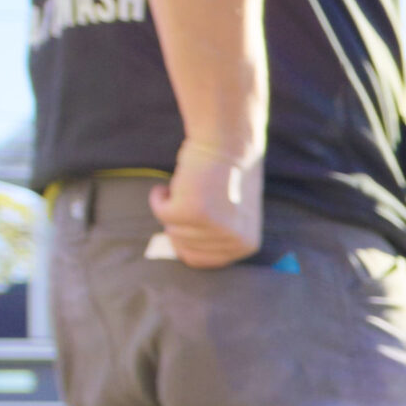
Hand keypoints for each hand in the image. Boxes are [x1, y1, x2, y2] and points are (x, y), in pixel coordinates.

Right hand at [149, 141, 263, 268]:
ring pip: (171, 230)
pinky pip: (160, 212)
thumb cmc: (228, 178)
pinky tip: (170, 185)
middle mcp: (233, 241)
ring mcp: (214, 228)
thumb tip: (183, 254)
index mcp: (246, 245)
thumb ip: (215, 238)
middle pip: (183, 247)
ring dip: (171, 207)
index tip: (186, 221)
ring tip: (188, 188)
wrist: (228, 144)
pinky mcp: (192, 211)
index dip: (185, 240)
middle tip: (190, 199)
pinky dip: (159, 198)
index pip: (201, 260)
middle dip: (178, 223)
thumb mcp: (232, 216)